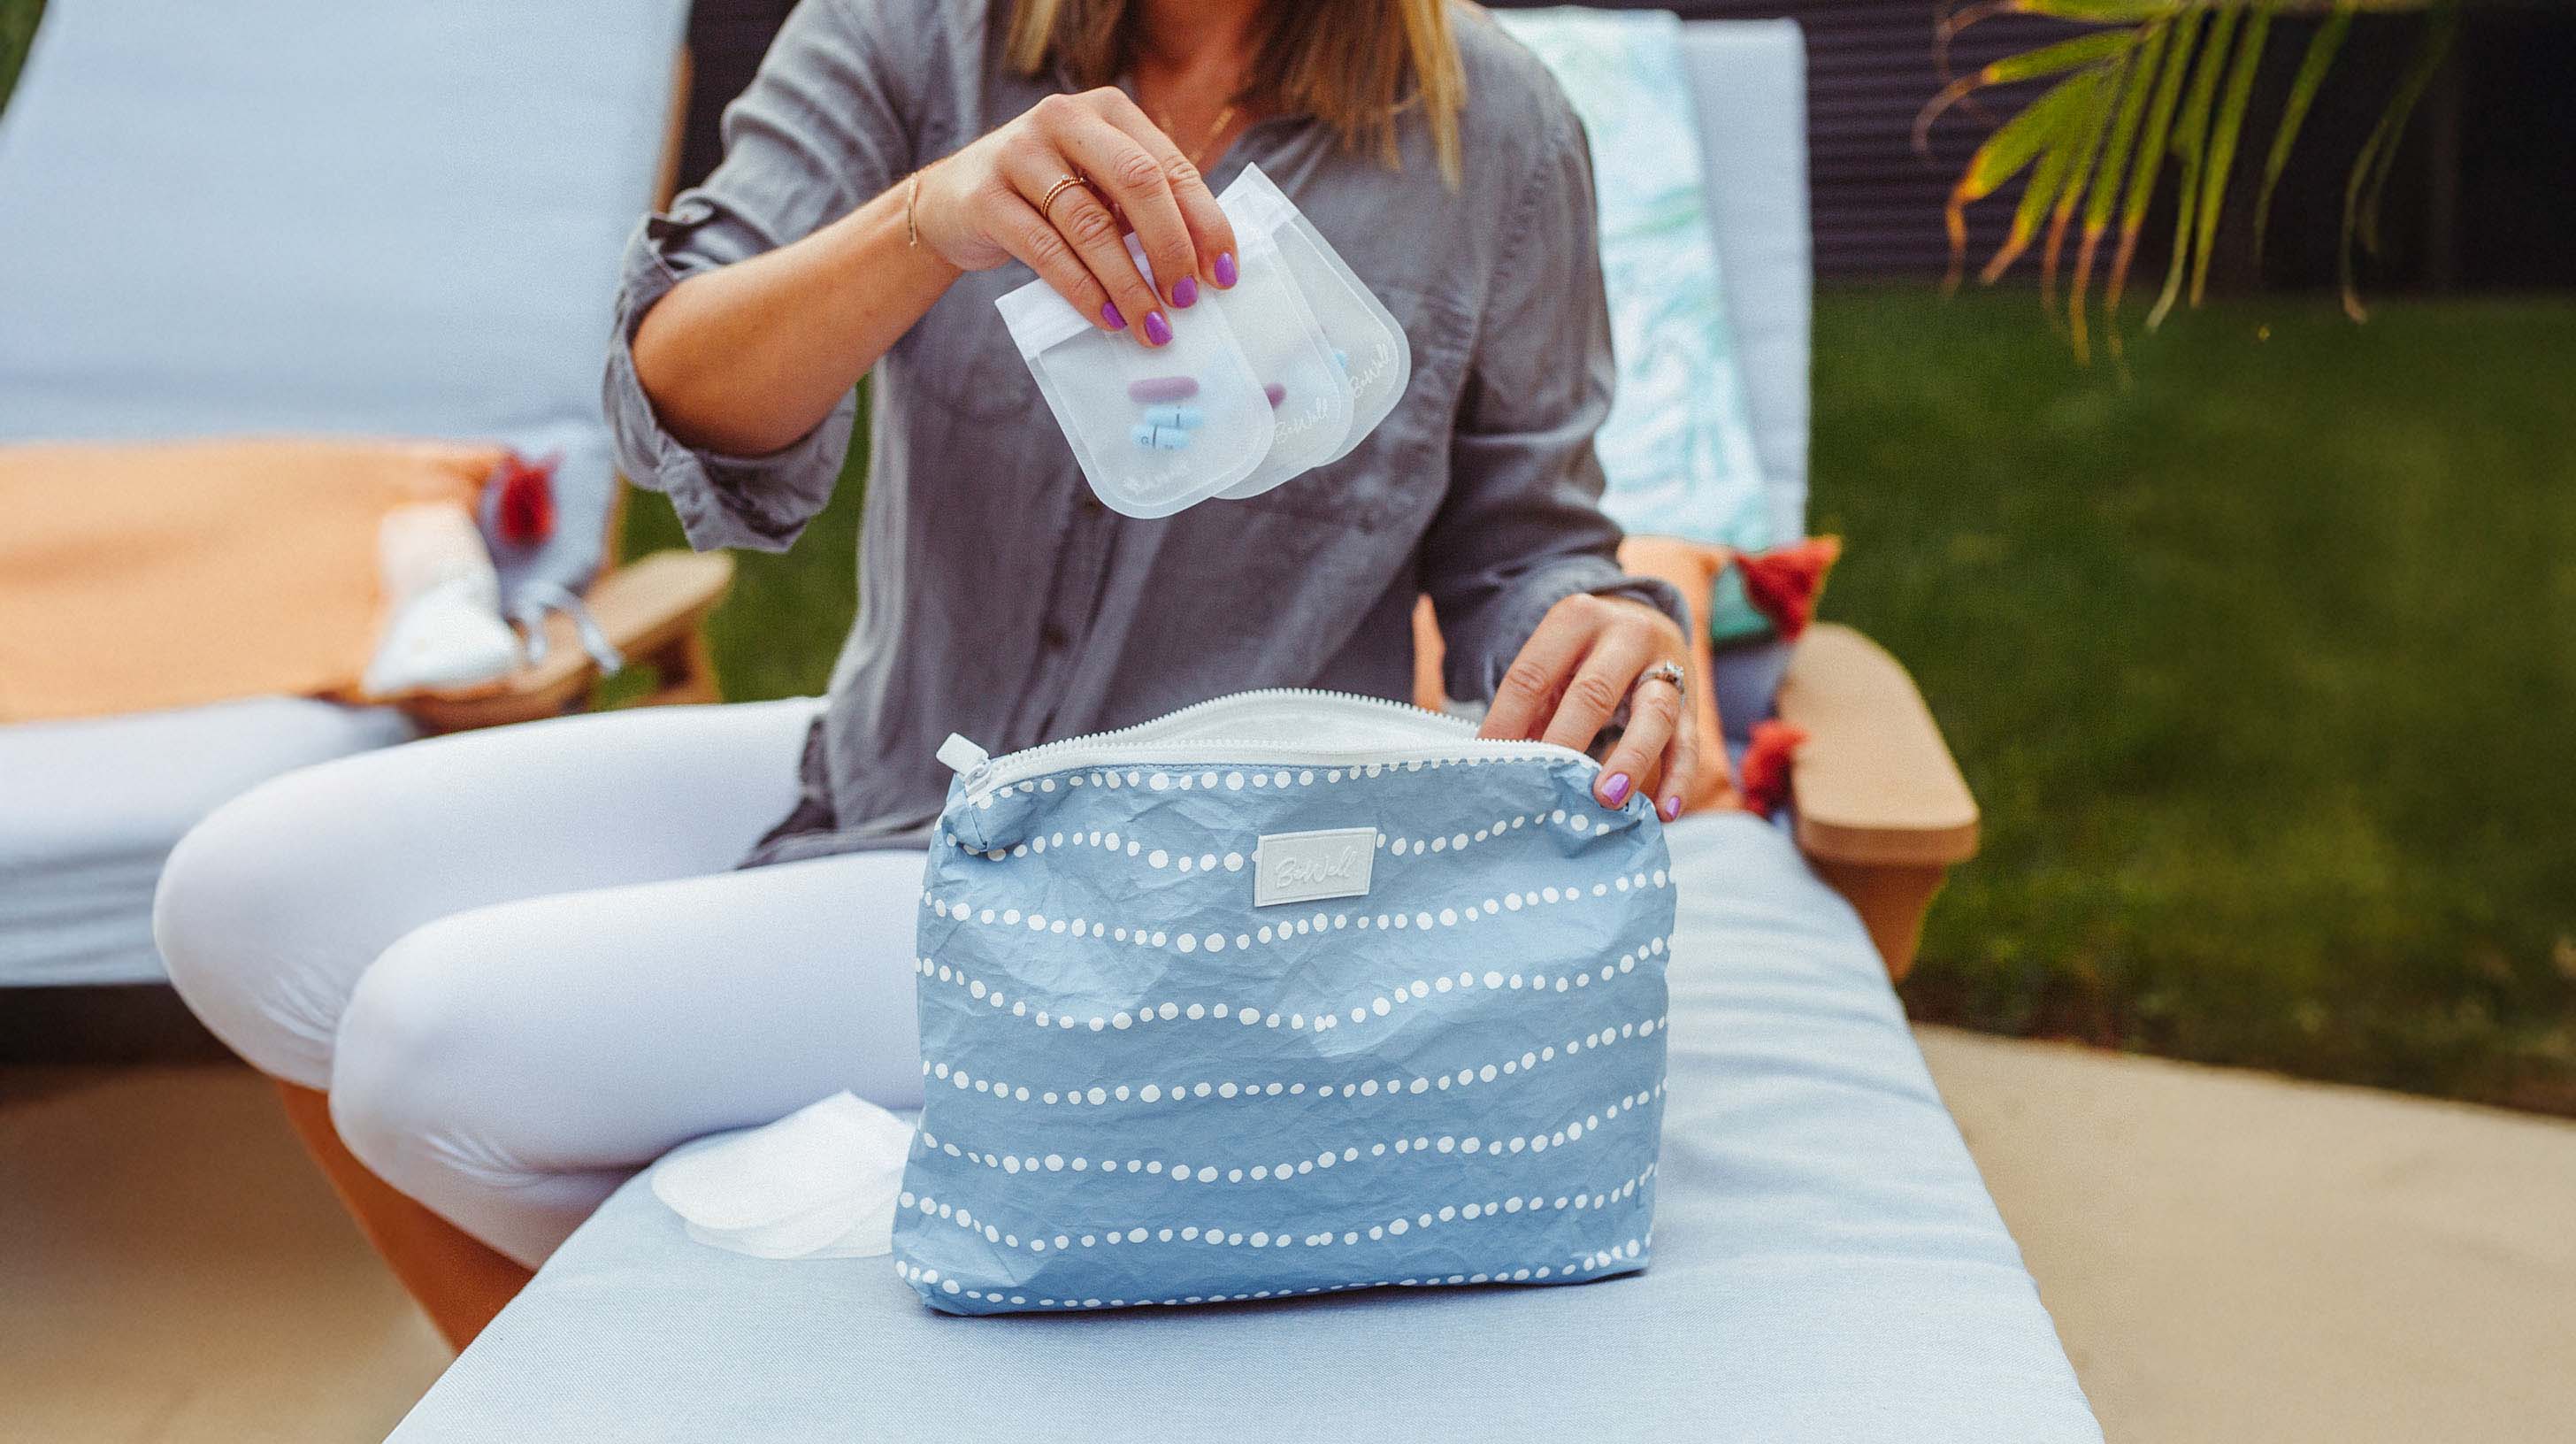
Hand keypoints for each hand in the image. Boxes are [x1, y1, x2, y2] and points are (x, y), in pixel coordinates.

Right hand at [913, 87, 1237, 346]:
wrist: (949, 203)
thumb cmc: (1043, 199)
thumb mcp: (1096, 185)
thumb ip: (1142, 207)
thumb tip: (1205, 268)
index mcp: (1107, 111)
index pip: (1170, 166)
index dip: (1205, 223)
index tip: (1223, 275)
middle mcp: (1064, 119)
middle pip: (1138, 183)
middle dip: (1171, 248)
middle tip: (1187, 301)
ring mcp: (1020, 153)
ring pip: (1091, 223)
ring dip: (1129, 283)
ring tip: (1151, 324)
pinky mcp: (986, 196)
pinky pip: (1046, 249)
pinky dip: (1083, 289)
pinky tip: (1107, 318)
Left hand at [1478, 594, 1697, 821]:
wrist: (1647, 622)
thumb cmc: (1585, 657)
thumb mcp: (1554, 664)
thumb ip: (1531, 708)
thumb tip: (1501, 763)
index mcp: (1576, 619)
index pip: (1533, 674)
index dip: (1508, 721)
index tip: (1492, 763)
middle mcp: (1626, 634)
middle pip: (1594, 690)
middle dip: (1569, 738)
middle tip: (1551, 783)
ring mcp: (1666, 666)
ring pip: (1655, 713)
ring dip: (1631, 759)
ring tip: (1609, 799)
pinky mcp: (1693, 700)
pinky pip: (1688, 742)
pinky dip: (1678, 778)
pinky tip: (1665, 811)